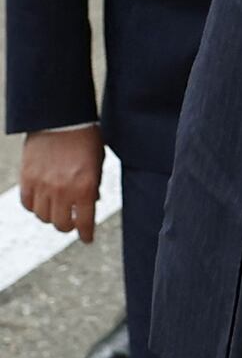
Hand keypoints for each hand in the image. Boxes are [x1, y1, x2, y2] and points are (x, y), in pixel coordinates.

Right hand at [16, 124, 101, 243]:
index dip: (86, 233)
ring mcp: (42, 186)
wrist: (61, 118)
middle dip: (68, 226)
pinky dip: (34, 207)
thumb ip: (95, 185)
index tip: (87, 238)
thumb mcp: (98, 162)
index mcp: (85, 186)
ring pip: (43, 216)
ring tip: (57, 210)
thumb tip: (92, 202)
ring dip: (51, 217)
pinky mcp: (27, 179)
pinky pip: (27, 204)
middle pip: (61, 224)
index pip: (84, 221)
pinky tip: (41, 202)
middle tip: (72, 223)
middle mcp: (63, 190)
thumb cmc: (85, 137)